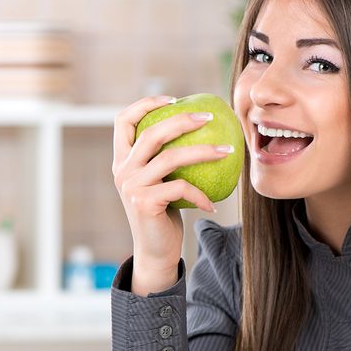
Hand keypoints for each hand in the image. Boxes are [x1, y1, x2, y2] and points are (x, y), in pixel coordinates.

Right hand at [112, 95, 230, 287]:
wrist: (155, 251)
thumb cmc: (164, 213)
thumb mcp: (160, 182)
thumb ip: (164, 159)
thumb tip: (201, 129)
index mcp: (122, 160)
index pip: (123, 121)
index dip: (145, 105)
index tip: (174, 99)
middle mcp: (122, 170)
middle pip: (151, 133)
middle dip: (182, 120)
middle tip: (209, 117)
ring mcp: (131, 185)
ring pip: (170, 157)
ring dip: (203, 152)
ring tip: (227, 152)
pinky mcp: (144, 202)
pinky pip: (181, 188)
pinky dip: (201, 195)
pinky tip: (214, 203)